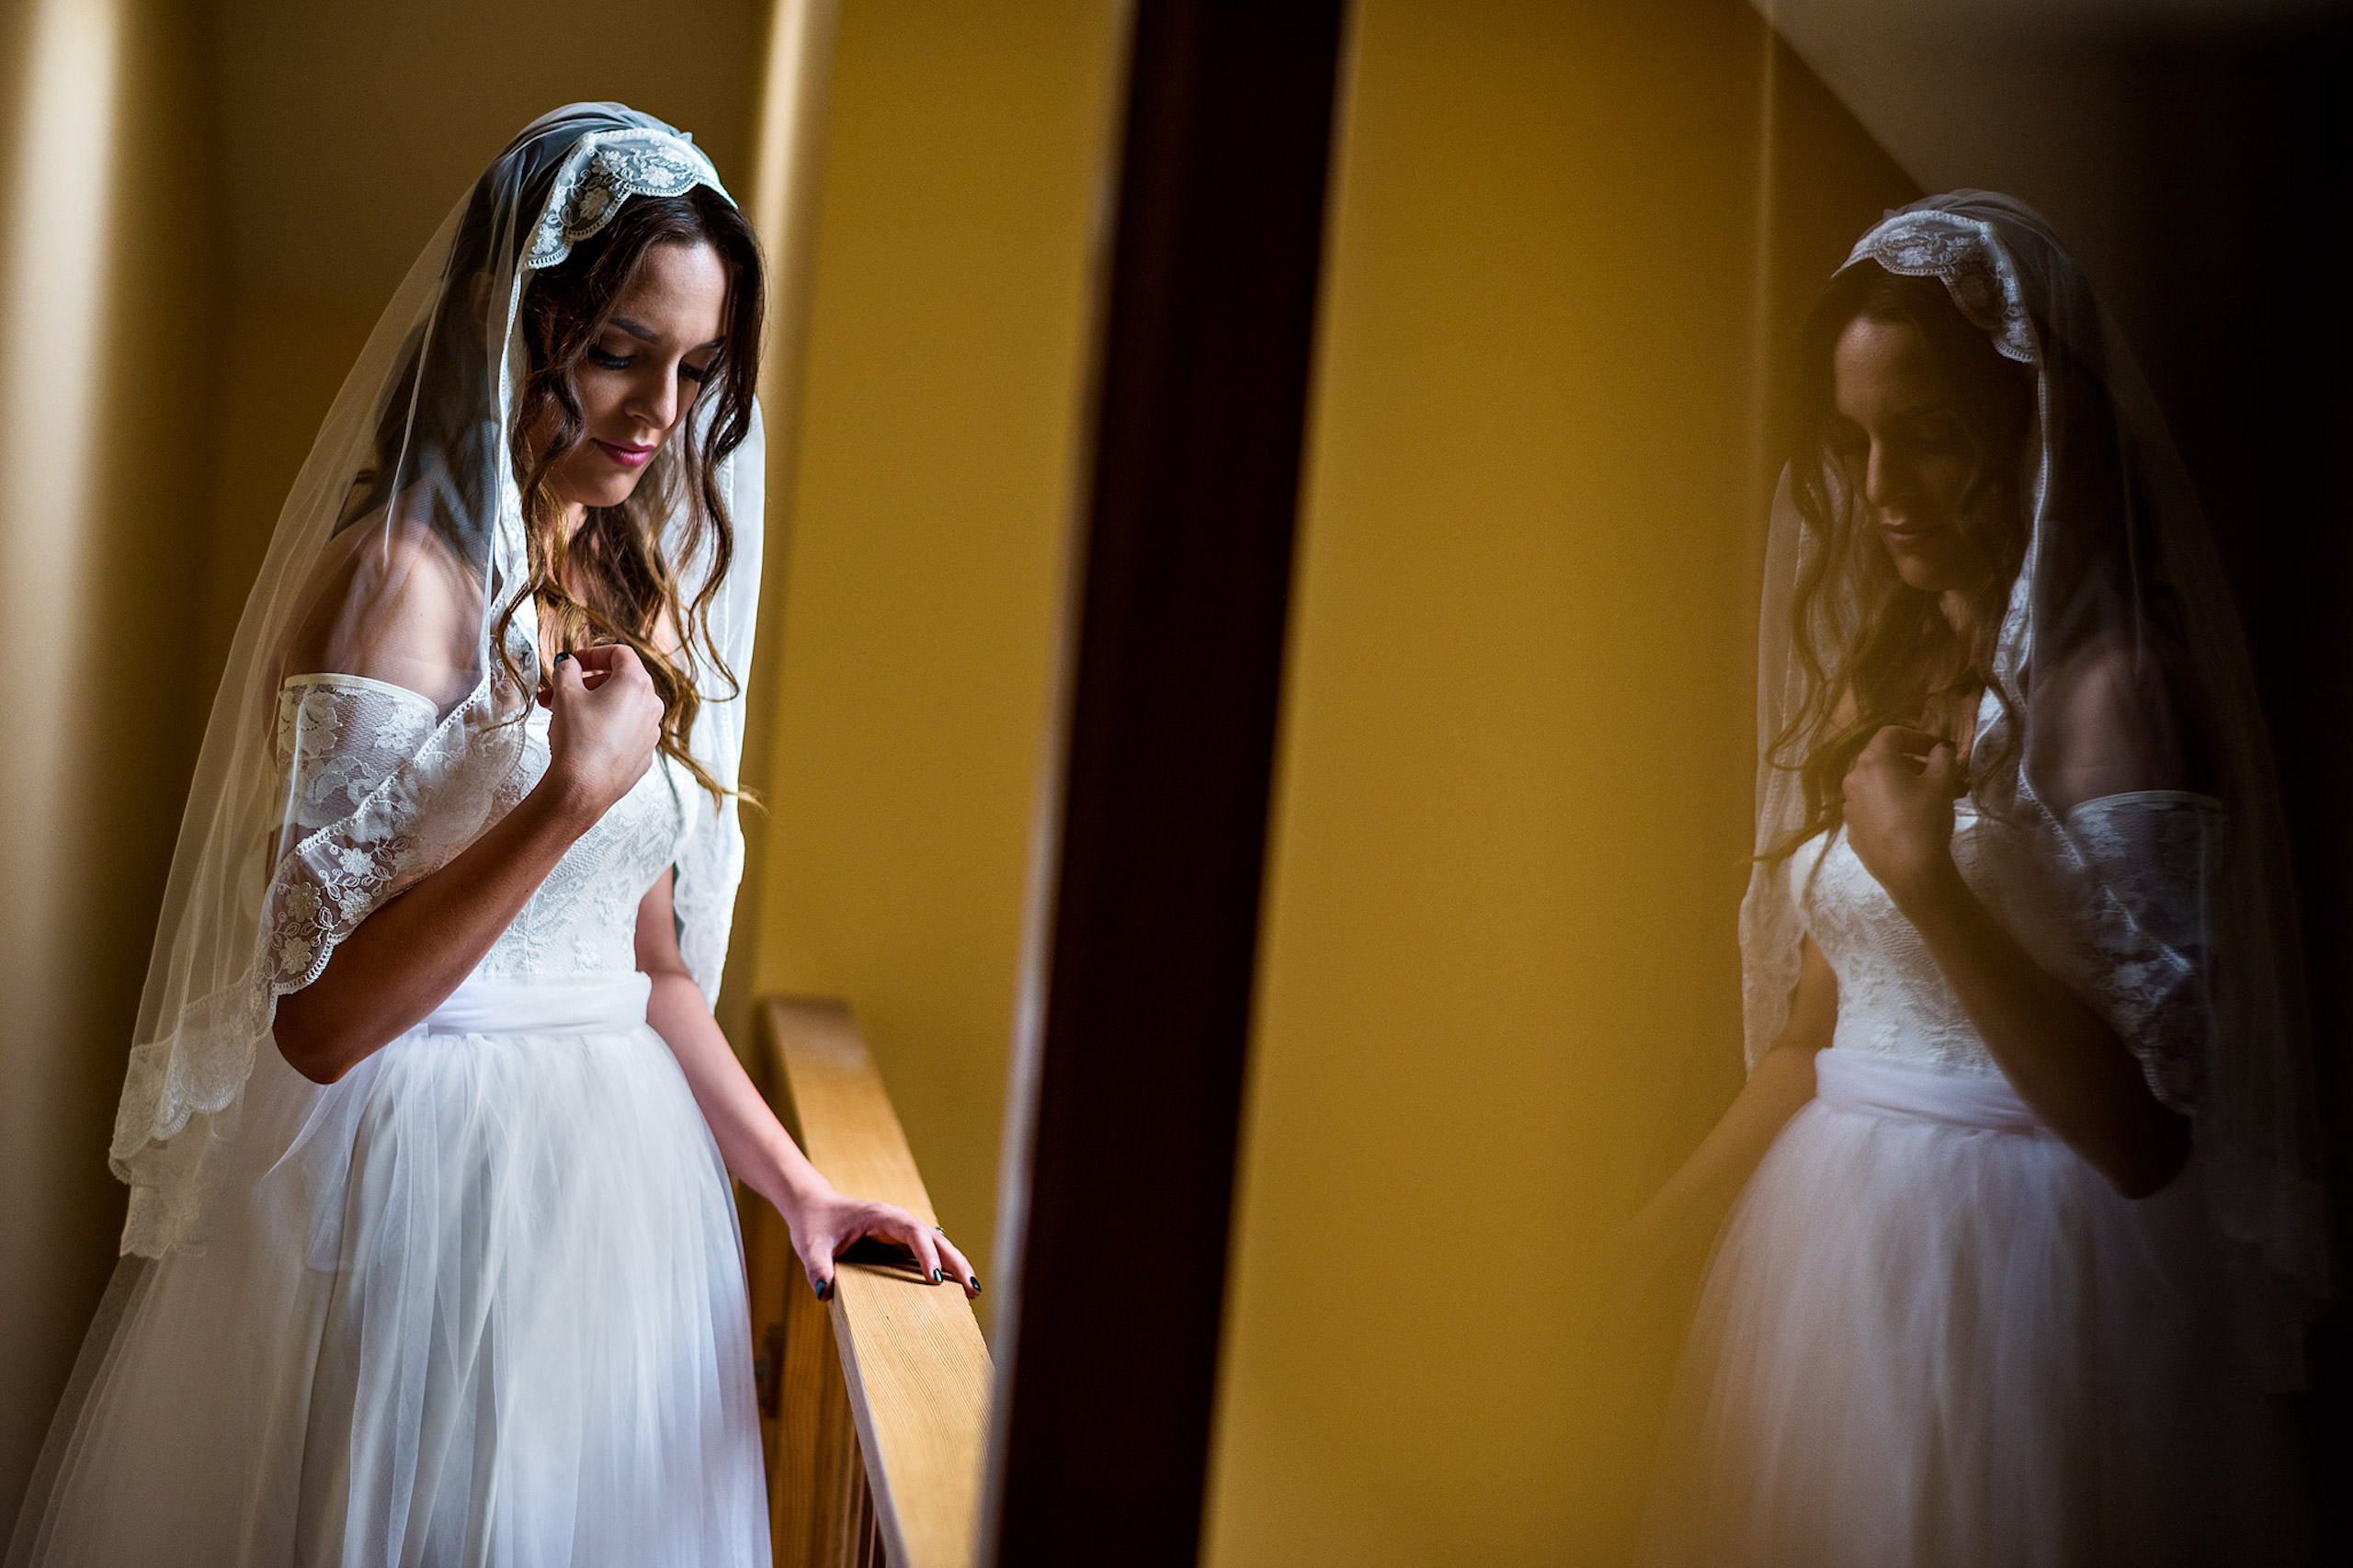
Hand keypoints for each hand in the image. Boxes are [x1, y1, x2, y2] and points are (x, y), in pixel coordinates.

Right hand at [539, 644, 662, 822]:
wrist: (583, 787)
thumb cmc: (578, 740)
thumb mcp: (564, 693)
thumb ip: (567, 669)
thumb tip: (569, 664)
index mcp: (637, 684)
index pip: (620, 653)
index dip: (593, 653)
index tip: (575, 662)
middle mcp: (651, 706)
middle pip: (619, 681)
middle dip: (585, 683)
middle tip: (558, 691)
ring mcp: (650, 732)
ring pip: (620, 708)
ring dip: (592, 705)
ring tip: (562, 715)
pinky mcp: (643, 754)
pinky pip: (624, 731)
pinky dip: (604, 727)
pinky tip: (581, 737)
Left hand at [783, 1186, 980, 1301]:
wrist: (814, 1208)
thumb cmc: (813, 1224)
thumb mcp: (809, 1246)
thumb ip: (816, 1267)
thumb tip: (824, 1292)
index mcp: (881, 1217)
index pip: (913, 1233)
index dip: (926, 1254)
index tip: (935, 1279)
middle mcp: (897, 1222)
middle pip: (935, 1238)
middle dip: (955, 1261)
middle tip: (973, 1287)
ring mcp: (900, 1232)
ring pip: (937, 1245)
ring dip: (955, 1265)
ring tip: (974, 1291)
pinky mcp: (898, 1243)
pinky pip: (926, 1254)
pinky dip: (943, 1268)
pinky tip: (955, 1288)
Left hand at [1841, 725, 1960, 904]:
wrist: (1910, 872)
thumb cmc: (1925, 819)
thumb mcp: (1941, 783)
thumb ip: (1942, 757)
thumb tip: (1940, 748)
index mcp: (1873, 761)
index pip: (1892, 734)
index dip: (1917, 736)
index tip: (1938, 749)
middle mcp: (1853, 779)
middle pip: (1881, 758)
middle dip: (1911, 761)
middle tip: (1938, 773)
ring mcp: (1848, 806)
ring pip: (1876, 784)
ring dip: (1901, 783)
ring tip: (1928, 797)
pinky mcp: (1851, 829)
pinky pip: (1870, 806)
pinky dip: (1888, 803)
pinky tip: (1909, 818)